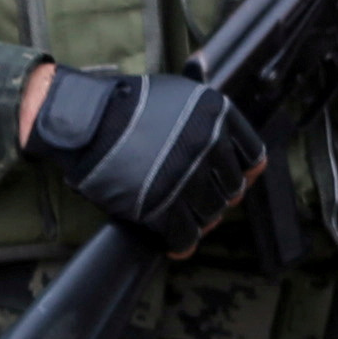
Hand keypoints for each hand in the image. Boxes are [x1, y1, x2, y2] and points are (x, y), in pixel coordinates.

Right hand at [18, 63, 265, 256]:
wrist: (85, 120)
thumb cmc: (126, 105)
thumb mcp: (179, 95)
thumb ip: (207, 118)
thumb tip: (229, 149)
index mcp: (217, 114)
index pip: (252, 155)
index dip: (244, 171)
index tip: (237, 179)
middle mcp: (209, 144)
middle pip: (232, 188)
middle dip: (218, 197)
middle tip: (201, 200)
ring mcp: (187, 176)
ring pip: (211, 213)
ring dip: (199, 219)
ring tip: (184, 217)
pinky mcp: (162, 205)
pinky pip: (184, 235)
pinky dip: (180, 242)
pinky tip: (174, 242)